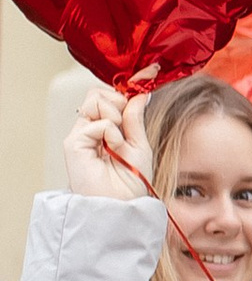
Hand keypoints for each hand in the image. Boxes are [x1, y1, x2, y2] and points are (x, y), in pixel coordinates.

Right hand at [64, 86, 152, 201]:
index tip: (150, 74)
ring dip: (115, 115)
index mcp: (105, 130)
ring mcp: (80, 135)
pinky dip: (111, 132)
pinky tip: (112, 148)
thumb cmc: (131, 182)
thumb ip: (135, 118)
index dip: (127, 87)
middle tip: (126, 126)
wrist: (122, 206)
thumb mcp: (139, 144)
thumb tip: (141, 93)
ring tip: (118, 140)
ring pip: (95, 100)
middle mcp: (90, 130)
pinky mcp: (73, 143)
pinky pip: (97, 122)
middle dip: (118, 101)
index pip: (109, 97)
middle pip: (98, 93)